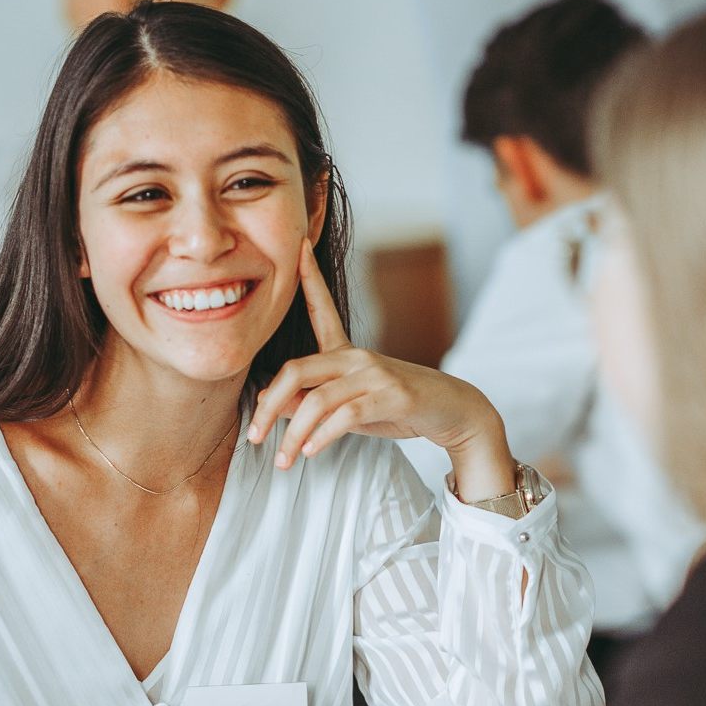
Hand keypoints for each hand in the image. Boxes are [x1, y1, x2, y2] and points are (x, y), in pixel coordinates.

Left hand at [249, 242, 515, 498]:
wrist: (454, 411)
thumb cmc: (399, 408)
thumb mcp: (351, 406)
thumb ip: (314, 403)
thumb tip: (273, 406)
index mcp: (347, 353)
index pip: (321, 309)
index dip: (308, 278)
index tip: (296, 246)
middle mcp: (358, 357)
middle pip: (296, 369)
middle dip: (268, 404)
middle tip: (251, 435)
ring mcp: (375, 374)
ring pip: (318, 400)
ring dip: (294, 434)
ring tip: (284, 460)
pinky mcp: (392, 396)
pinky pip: (345, 415)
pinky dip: (323, 436)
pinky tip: (311, 451)